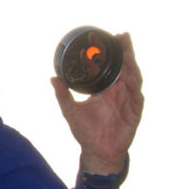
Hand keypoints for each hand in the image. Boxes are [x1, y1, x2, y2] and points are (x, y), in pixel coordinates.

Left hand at [51, 33, 143, 174]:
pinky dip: (135, 88)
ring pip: (134, 78)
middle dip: (125, 52)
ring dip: (131, 65)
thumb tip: (52, 78)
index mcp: (105, 89)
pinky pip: (137, 97)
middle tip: (122, 36)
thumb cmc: (85, 132)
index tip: (101, 39)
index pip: (108, 67)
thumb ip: (63, 95)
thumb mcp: (71, 111)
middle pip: (125, 67)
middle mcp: (119, 92)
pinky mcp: (134, 112)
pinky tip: (131, 78)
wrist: (96, 152)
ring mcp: (128, 101)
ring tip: (127, 52)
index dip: (107, 53)